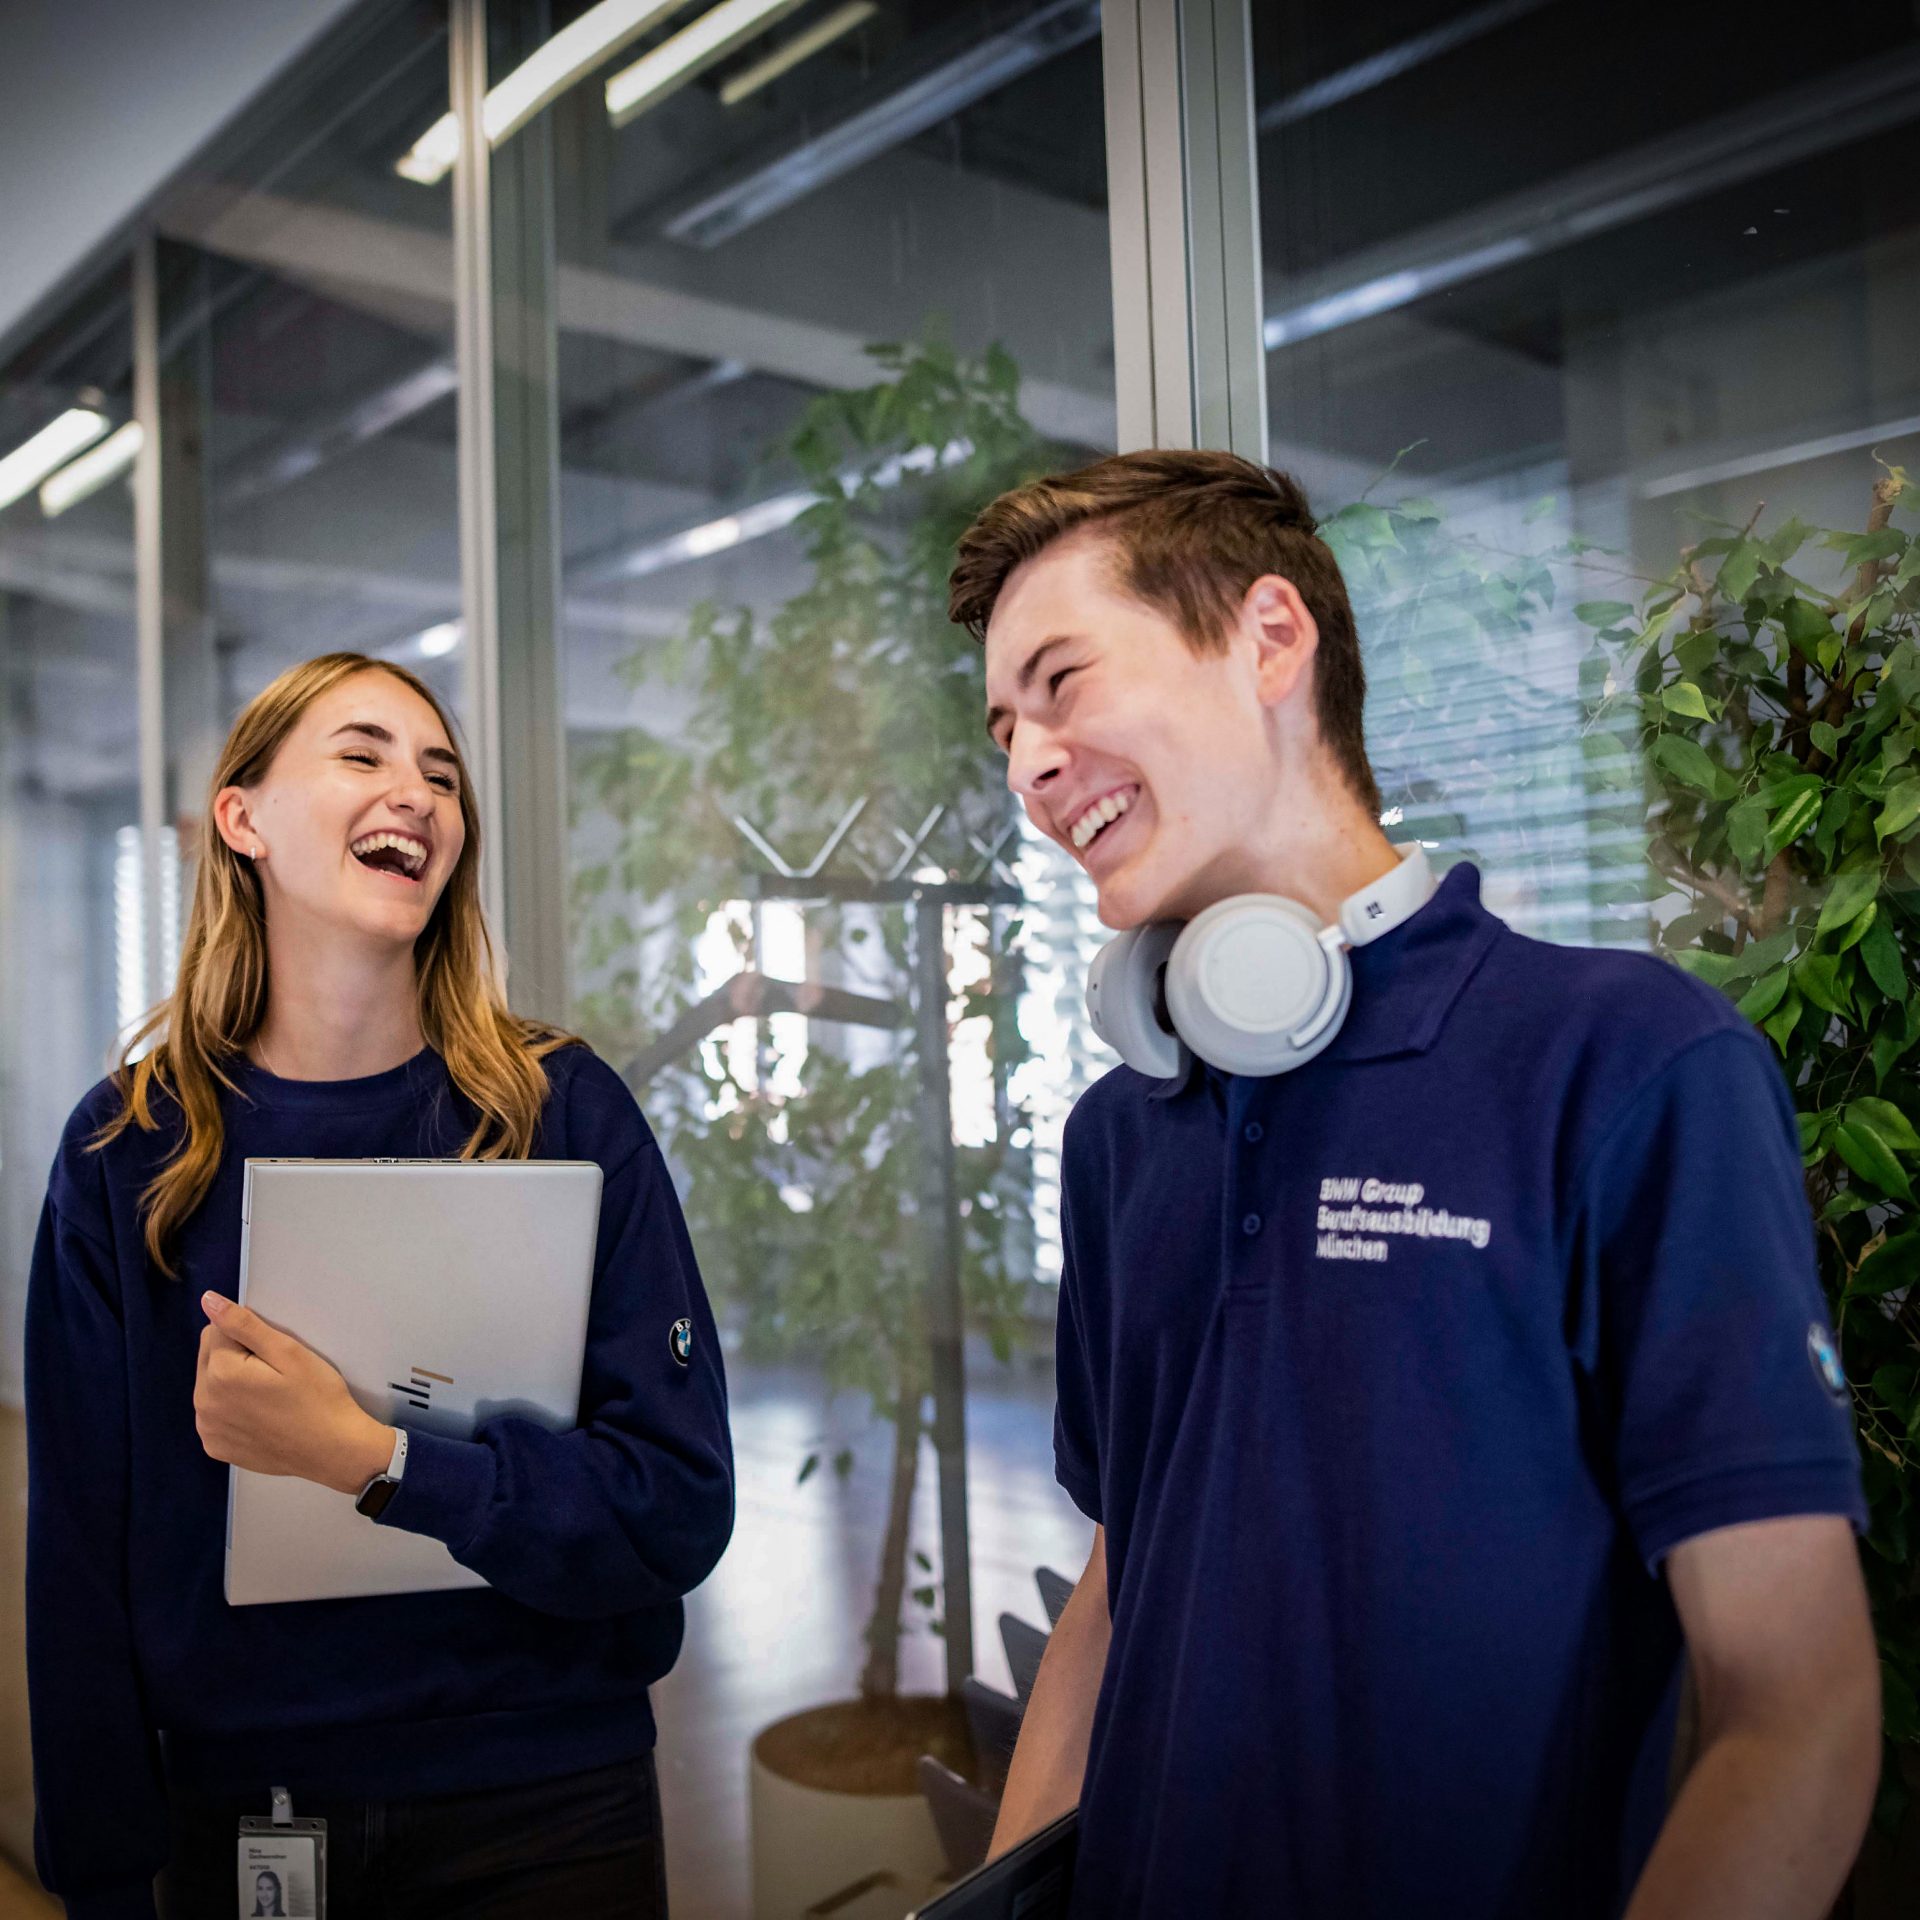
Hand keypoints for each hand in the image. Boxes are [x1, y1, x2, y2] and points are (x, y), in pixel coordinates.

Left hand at [195, 1293, 395, 1496]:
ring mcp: (207, 1428)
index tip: (275, 1355)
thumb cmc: (318, 1396)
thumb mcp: (289, 1352)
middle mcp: (203, 1402)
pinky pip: (214, 1413)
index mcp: (220, 1373)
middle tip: (274, 1374)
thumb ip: (244, 1324)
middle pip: (209, 1356)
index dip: (248, 1336)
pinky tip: (260, 1416)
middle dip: (235, 1356)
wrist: (334, 1450)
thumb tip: (207, 1300)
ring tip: (268, 1395)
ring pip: (210, 1385)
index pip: (217, 1330)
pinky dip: (231, 1409)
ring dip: (231, 1382)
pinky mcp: (214, 1447)